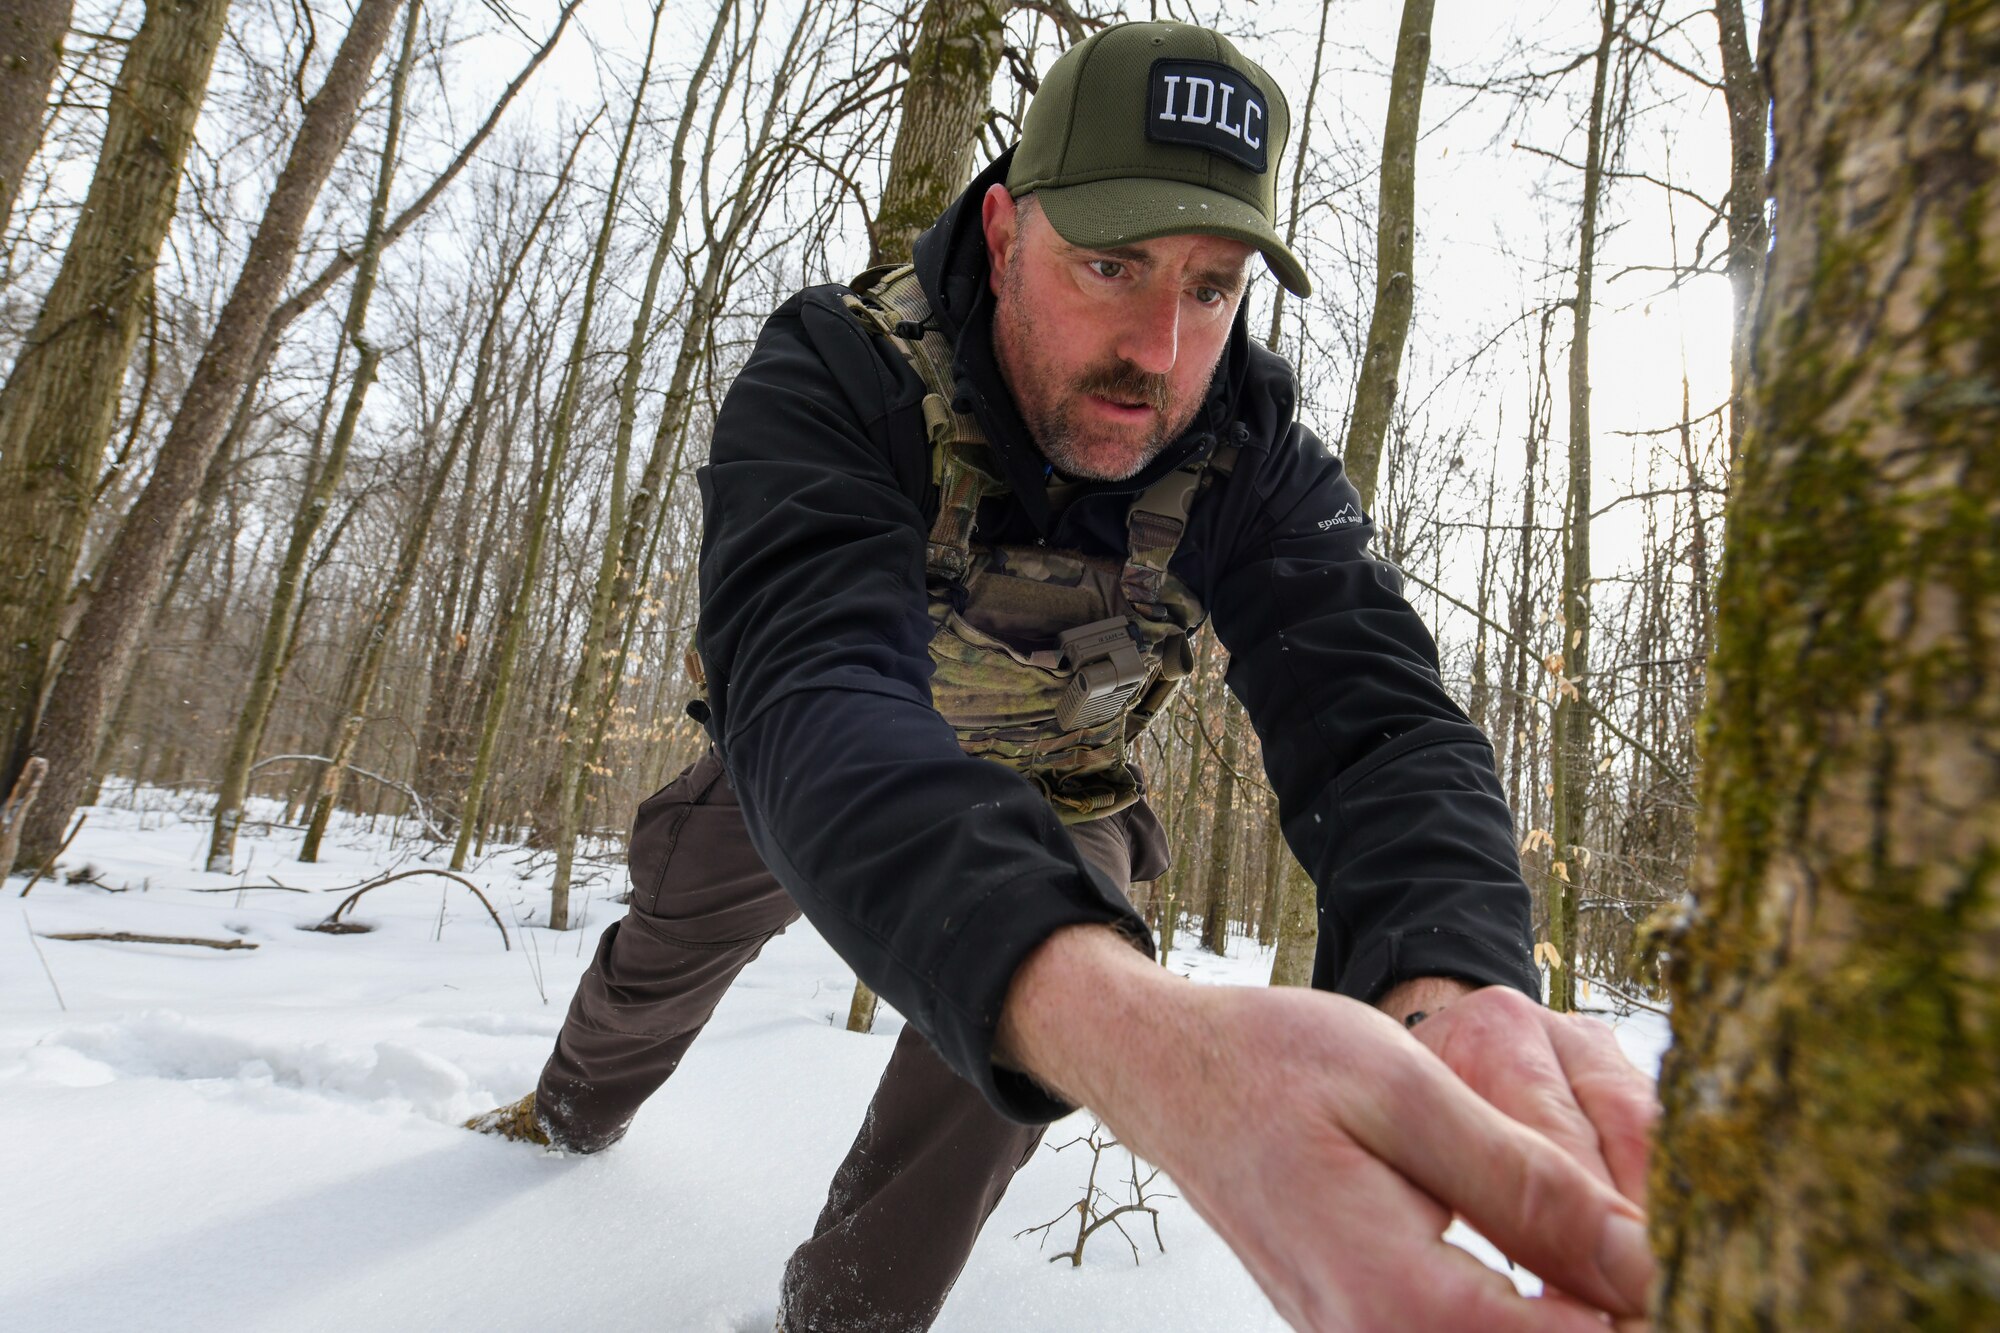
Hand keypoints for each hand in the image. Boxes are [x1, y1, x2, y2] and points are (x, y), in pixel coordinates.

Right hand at [997, 928, 1654, 1330]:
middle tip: (1676, 1251)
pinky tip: (1568, 1268)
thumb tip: (1642, 1257)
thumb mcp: (1406, 1089)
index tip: (1707, 1255)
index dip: (1657, 1311)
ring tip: (1628, 1253)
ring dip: (1580, 1313)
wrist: (1169, 1076)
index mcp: (1396, 1298)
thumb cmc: (1274, 1063)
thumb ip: (1525, 1181)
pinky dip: (1537, 1317)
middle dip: (1620, 1312)